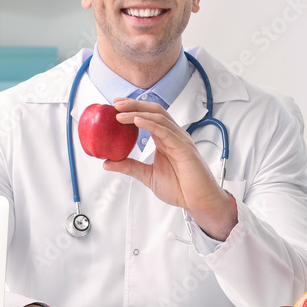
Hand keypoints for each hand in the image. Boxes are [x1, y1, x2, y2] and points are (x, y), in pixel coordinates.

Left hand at [107, 98, 237, 240]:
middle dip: (134, 104)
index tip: (115, 106)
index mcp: (165, 140)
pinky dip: (151, 124)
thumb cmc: (181, 189)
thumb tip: (107, 163)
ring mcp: (180, 140)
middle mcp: (173, 136)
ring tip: (120, 114)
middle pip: (154, 111)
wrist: (199, 201)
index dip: (133, 108)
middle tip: (116, 104)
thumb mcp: (148, 175)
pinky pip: (166, 132)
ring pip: (159, 118)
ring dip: (138, 113)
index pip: (149, 117)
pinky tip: (137, 121)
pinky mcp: (184, 148)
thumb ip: (130, 167)